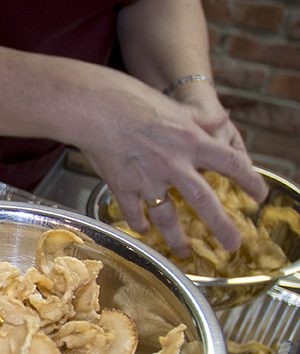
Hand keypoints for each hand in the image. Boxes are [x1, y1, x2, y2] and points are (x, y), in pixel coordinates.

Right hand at [79, 93, 266, 258]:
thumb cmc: (131, 100)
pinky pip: (134, 213)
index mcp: (190, 140)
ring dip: (177, 238)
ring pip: (167, 216)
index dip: (250, 181)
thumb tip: (222, 121)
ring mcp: (147, 178)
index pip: (231, 163)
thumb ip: (200, 118)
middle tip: (233, 244)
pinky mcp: (122, 186)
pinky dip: (140, 224)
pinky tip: (144, 231)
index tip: (259, 195)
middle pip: (204, 201)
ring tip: (184, 252)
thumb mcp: (174, 106)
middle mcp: (173, 163)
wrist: (93, 108)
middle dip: (222, 226)